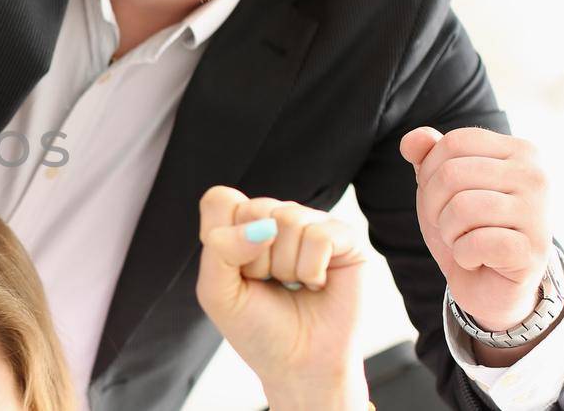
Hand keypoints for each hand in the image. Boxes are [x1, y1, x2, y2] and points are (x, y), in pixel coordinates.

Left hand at [196, 186, 372, 410]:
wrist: (298, 364)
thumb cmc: (257, 327)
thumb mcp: (217, 293)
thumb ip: (220, 250)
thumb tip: (263, 226)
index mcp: (241, 225)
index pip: (221, 199)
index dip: (222, 238)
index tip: (235, 271)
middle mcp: (276, 218)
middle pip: (255, 208)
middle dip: (255, 259)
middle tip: (267, 283)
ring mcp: (312, 225)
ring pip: (287, 219)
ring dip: (285, 266)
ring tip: (292, 285)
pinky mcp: (346, 239)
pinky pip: (321, 235)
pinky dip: (312, 269)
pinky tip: (316, 284)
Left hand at [399, 127, 549, 331]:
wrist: (492, 284)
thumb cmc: (469, 227)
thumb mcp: (441, 186)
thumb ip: (427, 156)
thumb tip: (413, 139)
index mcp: (520, 151)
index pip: (453, 143)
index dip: (431, 172)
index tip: (444, 197)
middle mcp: (536, 176)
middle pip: (452, 174)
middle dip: (435, 206)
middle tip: (454, 226)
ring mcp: (539, 213)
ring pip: (461, 208)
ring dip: (450, 232)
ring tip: (467, 241)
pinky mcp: (534, 250)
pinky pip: (476, 242)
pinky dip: (464, 255)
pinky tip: (479, 259)